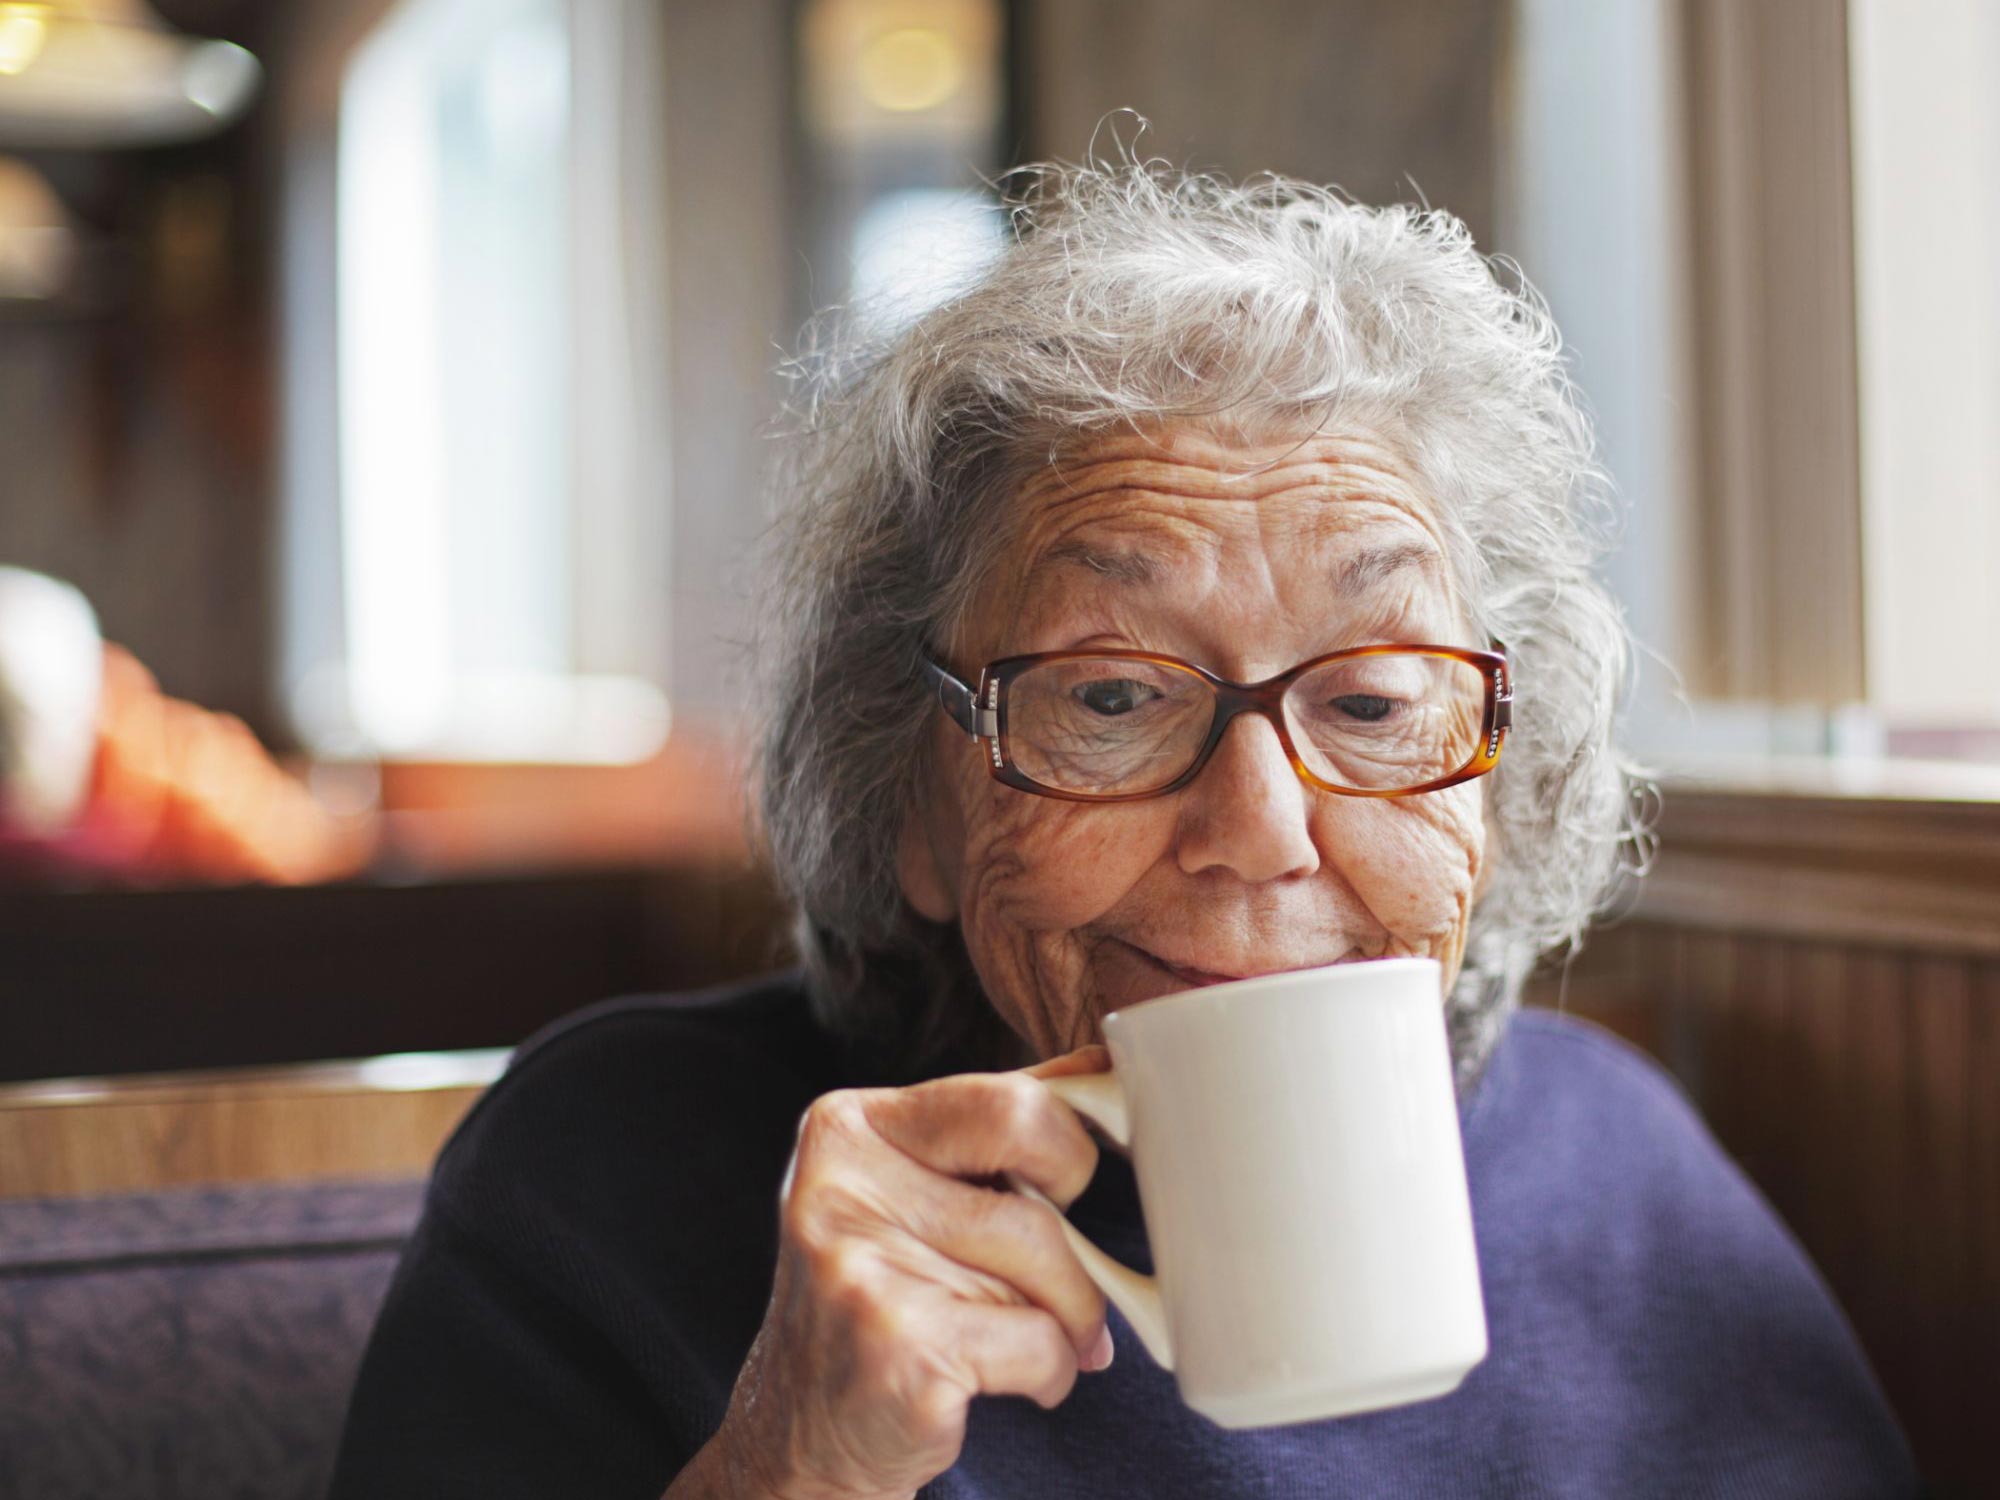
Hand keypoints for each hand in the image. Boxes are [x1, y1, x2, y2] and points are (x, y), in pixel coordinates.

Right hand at [705, 1046, 1113, 1499]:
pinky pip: (1039, 1343)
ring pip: (1045, 1268)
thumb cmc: (881, 1294)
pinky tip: (1005, 1379)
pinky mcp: (899, 1349)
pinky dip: (1050, 1371)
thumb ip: (993, 1122)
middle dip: (1074, 1241)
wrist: (803, 1432)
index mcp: (848, 1127)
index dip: (1066, 1148)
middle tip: (1060, 1273)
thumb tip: (1100, 1062)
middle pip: (1036, 1187)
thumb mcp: (911, 1185)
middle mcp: (842, 1187)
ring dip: (1067, 1318)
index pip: (1007, 1101)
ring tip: (1030, 1335)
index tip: (1067, 1187)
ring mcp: (863, 1268)